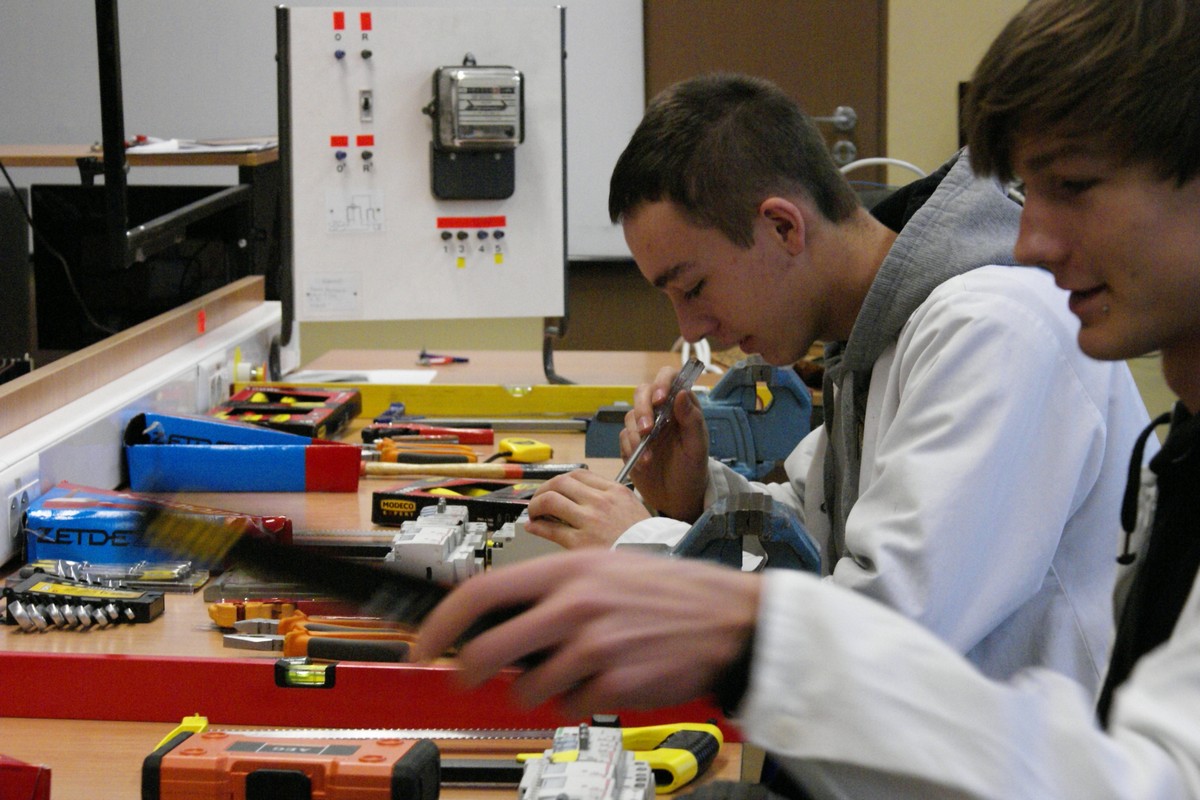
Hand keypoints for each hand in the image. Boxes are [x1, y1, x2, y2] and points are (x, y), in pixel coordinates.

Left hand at [411, 550, 760, 717]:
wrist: (729, 618)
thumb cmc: (667, 592)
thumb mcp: (604, 570)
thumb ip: (552, 591)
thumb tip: (495, 622)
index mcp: (568, 569)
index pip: (481, 593)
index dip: (441, 624)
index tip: (423, 644)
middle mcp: (574, 605)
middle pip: (487, 651)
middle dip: (466, 673)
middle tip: (467, 679)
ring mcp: (593, 647)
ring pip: (526, 689)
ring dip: (536, 690)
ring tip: (569, 672)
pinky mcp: (613, 684)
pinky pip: (569, 706)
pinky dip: (577, 701)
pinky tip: (605, 679)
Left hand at [526, 470, 651, 548]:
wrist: (656, 558)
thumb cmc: (644, 538)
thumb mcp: (631, 507)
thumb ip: (607, 498)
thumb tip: (578, 498)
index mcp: (613, 491)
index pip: (578, 474)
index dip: (560, 480)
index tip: (554, 487)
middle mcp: (600, 502)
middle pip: (560, 483)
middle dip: (543, 489)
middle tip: (539, 499)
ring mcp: (590, 521)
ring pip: (551, 501)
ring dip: (536, 506)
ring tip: (534, 513)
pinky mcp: (581, 543)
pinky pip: (551, 530)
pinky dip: (538, 527)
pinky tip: (534, 528)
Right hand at [622, 366, 709, 521]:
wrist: (677, 499)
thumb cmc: (692, 470)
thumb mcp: (698, 447)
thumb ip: (692, 419)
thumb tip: (681, 393)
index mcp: (681, 406)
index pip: (669, 378)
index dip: (662, 382)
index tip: (660, 399)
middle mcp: (661, 411)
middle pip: (642, 392)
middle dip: (642, 409)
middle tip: (647, 430)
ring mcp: (644, 426)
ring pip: (630, 415)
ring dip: (636, 435)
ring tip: (649, 457)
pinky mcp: (631, 442)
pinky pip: (623, 437)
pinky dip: (631, 449)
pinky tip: (643, 464)